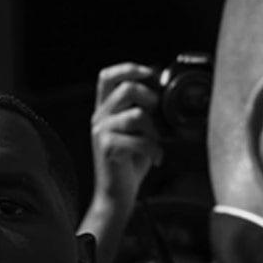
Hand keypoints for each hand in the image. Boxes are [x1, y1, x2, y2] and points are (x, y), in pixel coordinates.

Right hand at [91, 62, 162, 211]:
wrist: (117, 193)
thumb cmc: (129, 163)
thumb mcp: (137, 131)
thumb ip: (142, 110)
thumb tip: (163, 93)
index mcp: (105, 110)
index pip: (108, 76)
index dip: (129, 69)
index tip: (150, 75)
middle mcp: (99, 118)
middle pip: (126, 88)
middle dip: (149, 97)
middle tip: (156, 115)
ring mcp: (101, 132)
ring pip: (136, 114)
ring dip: (153, 129)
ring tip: (155, 143)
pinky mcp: (106, 148)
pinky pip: (139, 139)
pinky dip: (154, 149)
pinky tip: (156, 157)